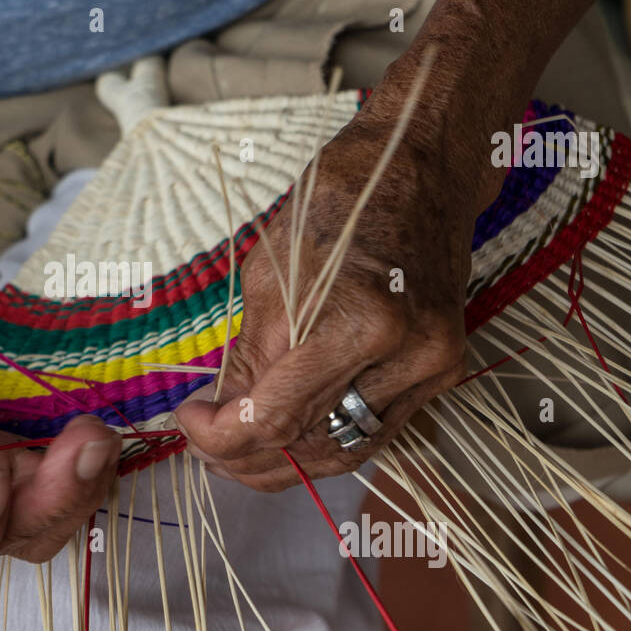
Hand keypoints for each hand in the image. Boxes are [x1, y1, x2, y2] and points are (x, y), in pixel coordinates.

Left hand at [175, 81, 500, 490]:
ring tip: (237, 454)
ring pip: (346, 452)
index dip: (221, 435)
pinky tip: (287, 439)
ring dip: (286, 463)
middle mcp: (405, 357)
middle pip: (310, 445)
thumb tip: (220, 411)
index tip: (188, 420)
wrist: (423, 166)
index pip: (276, 417)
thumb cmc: (340, 201)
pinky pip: (374, 431)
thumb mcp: (270, 272)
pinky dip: (325, 442)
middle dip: (246, 457)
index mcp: (357, 323)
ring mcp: (432, 369)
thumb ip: (248, 354)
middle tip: (203, 446)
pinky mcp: (442, 372)